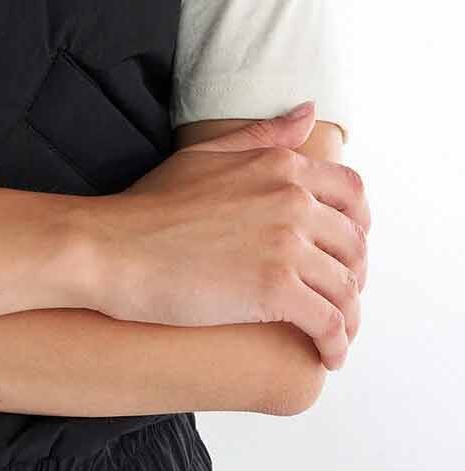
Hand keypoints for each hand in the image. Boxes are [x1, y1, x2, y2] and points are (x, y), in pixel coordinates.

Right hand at [92, 102, 369, 372]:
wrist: (111, 247)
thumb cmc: (148, 205)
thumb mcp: (206, 154)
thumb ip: (263, 136)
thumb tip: (309, 114)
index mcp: (280, 165)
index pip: (351, 193)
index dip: (358, 226)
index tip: (346, 250)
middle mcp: (292, 199)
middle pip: (353, 244)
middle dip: (353, 275)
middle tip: (339, 298)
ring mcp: (286, 243)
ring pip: (346, 287)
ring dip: (349, 317)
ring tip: (336, 336)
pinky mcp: (275, 288)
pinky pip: (329, 322)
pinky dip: (336, 344)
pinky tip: (328, 356)